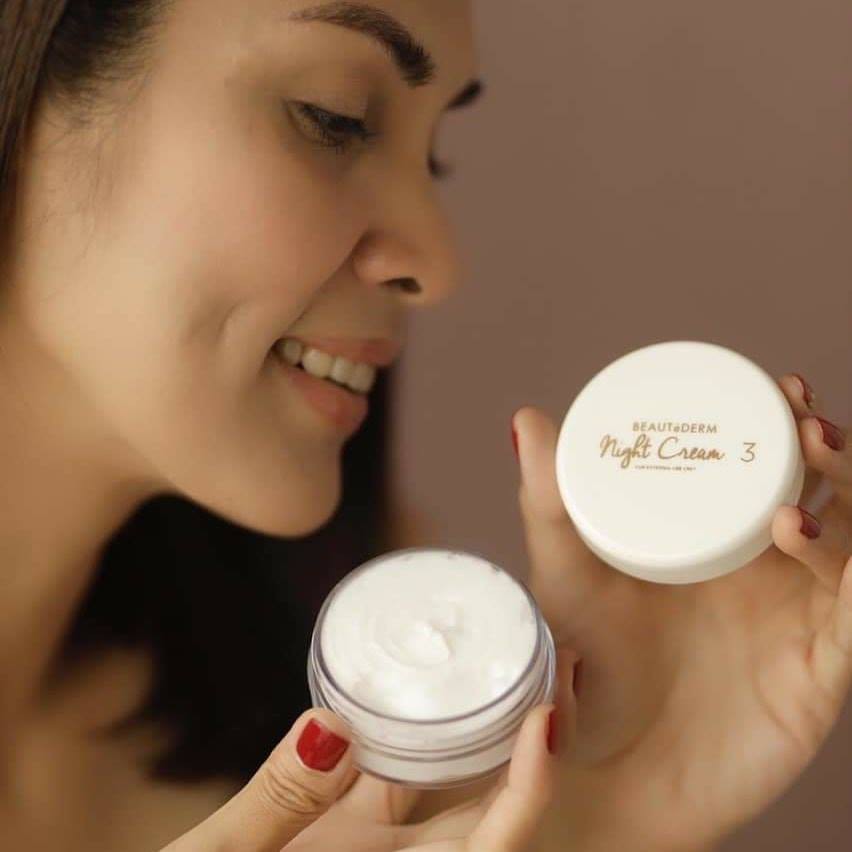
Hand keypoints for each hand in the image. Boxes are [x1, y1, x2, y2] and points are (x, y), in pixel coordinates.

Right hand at [160, 701, 571, 850]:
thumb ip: (276, 803)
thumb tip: (332, 724)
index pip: (490, 845)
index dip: (533, 788)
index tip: (552, 717)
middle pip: (491, 810)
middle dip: (532, 743)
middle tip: (556, 663)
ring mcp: (373, 851)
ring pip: (449, 792)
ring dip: (485, 733)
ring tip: (508, 660)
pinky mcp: (346, 832)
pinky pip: (395, 781)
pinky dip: (416, 737)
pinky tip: (419, 691)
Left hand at [513, 372, 850, 850]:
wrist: (616, 766)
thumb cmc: (592, 661)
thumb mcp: (567, 573)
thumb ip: (549, 501)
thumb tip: (525, 420)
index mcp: (720, 533)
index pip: (771, 463)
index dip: (789, 421)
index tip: (782, 387)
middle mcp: (769, 565)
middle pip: (830, 490)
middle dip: (828, 451)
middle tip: (805, 423)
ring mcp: (801, 614)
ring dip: (847, 507)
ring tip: (788, 509)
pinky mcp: (822, 670)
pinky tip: (832, 557)